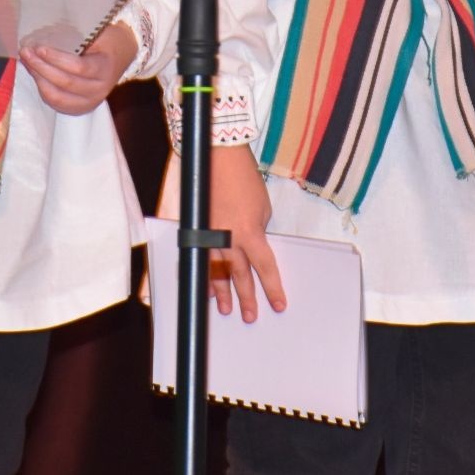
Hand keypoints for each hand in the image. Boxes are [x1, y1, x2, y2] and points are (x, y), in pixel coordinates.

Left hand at [19, 23, 138, 114]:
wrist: (120, 57)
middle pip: (65, 83)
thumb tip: (42, 37)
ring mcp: (90, 102)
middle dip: (41, 67)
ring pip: (56, 96)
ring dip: (38, 78)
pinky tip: (35, 74)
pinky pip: (55, 102)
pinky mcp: (79, 109)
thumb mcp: (97, 34)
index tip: (39, 48)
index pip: (79, 68)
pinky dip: (42, 88)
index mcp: (106, 69)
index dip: (56, 59)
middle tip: (26, 52)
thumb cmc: (106, 41)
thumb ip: (75, 38)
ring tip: (27, 62)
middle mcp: (99, 90)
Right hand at [208, 144, 284, 321]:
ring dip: (221, 292)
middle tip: (249, 316)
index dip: (273, 288)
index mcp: (250, 233)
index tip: (279, 304)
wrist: (217, 158)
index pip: (264, 267)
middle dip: (246, 298)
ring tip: (225, 309)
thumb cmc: (244, 179)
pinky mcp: (196, 230)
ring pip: (215, 272)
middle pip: (238, 276)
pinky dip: (201, 274)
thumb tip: (254, 245)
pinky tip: (203, 287)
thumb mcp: (263, 207)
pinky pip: (198, 258)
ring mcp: (208, 236)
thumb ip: (258, 230)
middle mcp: (228, 239)